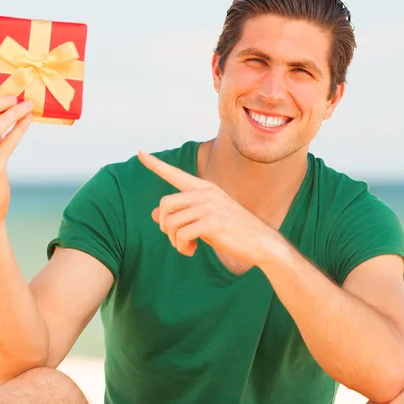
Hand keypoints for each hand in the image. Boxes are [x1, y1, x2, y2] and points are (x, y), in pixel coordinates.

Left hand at [137, 151, 285, 265]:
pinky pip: (182, 234)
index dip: (155, 164)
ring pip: (170, 222)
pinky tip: (192, 250)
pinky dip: (182, 246)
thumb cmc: (233, 231)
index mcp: (205, 188)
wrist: (263, 243)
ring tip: (186, 247)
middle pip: (165, 204)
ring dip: (173, 240)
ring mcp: (210, 206)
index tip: (140, 152)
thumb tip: (153, 214)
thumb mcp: (205, 220)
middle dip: (164, 225)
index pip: (175, 174)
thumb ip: (182, 214)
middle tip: (176, 238)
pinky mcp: (212, 222)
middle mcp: (206, 193)